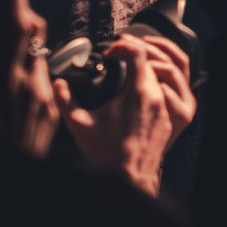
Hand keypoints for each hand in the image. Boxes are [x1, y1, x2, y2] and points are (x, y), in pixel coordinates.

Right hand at [0, 0, 60, 158]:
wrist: (4, 184)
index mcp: (5, 81)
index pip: (16, 28)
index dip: (16, 1)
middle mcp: (29, 85)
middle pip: (33, 36)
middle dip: (24, 19)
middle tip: (15, 8)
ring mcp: (45, 97)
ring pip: (38, 60)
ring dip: (26, 52)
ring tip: (8, 60)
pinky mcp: (53, 111)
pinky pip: (43, 83)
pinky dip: (30, 78)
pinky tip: (15, 89)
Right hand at [60, 36, 196, 196]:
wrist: (130, 179)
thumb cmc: (106, 154)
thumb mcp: (80, 125)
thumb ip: (65, 102)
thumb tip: (58, 85)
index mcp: (137, 91)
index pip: (138, 52)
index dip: (123, 46)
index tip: (109, 53)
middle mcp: (155, 96)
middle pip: (151, 61)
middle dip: (134, 54)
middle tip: (117, 57)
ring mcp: (164, 108)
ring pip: (159, 77)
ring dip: (143, 71)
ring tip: (126, 73)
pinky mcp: (167, 120)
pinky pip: (163, 94)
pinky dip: (150, 88)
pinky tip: (134, 95)